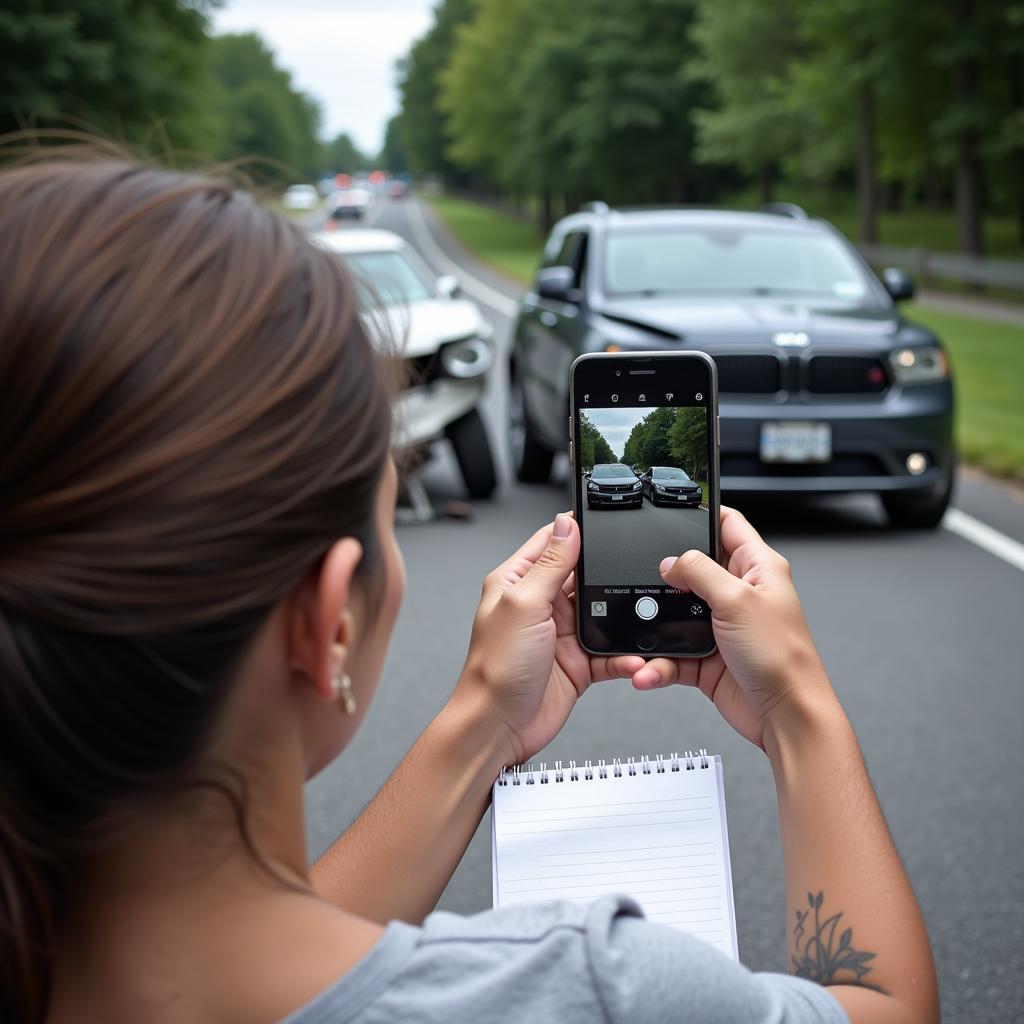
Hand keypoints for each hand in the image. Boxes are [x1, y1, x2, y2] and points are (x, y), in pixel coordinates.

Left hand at [453, 514, 645, 764]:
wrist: (498, 727)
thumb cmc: (495, 669)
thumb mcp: (523, 605)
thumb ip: (549, 565)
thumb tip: (566, 525)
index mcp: (518, 581)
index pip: (551, 541)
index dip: (577, 529)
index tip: (606, 522)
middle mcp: (540, 604)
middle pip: (585, 575)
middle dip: (609, 575)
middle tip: (632, 574)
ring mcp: (561, 633)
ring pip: (605, 613)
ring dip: (622, 619)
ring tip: (637, 620)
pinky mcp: (579, 662)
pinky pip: (611, 651)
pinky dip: (625, 655)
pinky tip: (632, 658)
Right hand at [631, 506, 835, 748]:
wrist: (785, 717)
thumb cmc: (783, 659)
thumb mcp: (738, 600)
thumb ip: (700, 572)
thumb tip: (671, 561)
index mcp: (758, 568)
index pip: (728, 525)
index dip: (704, 513)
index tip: (673, 510)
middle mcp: (740, 594)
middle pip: (693, 568)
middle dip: (666, 576)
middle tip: (646, 578)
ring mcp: (722, 626)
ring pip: (675, 613)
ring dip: (656, 627)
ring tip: (642, 634)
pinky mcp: (707, 657)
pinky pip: (672, 652)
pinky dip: (658, 662)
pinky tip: (650, 668)